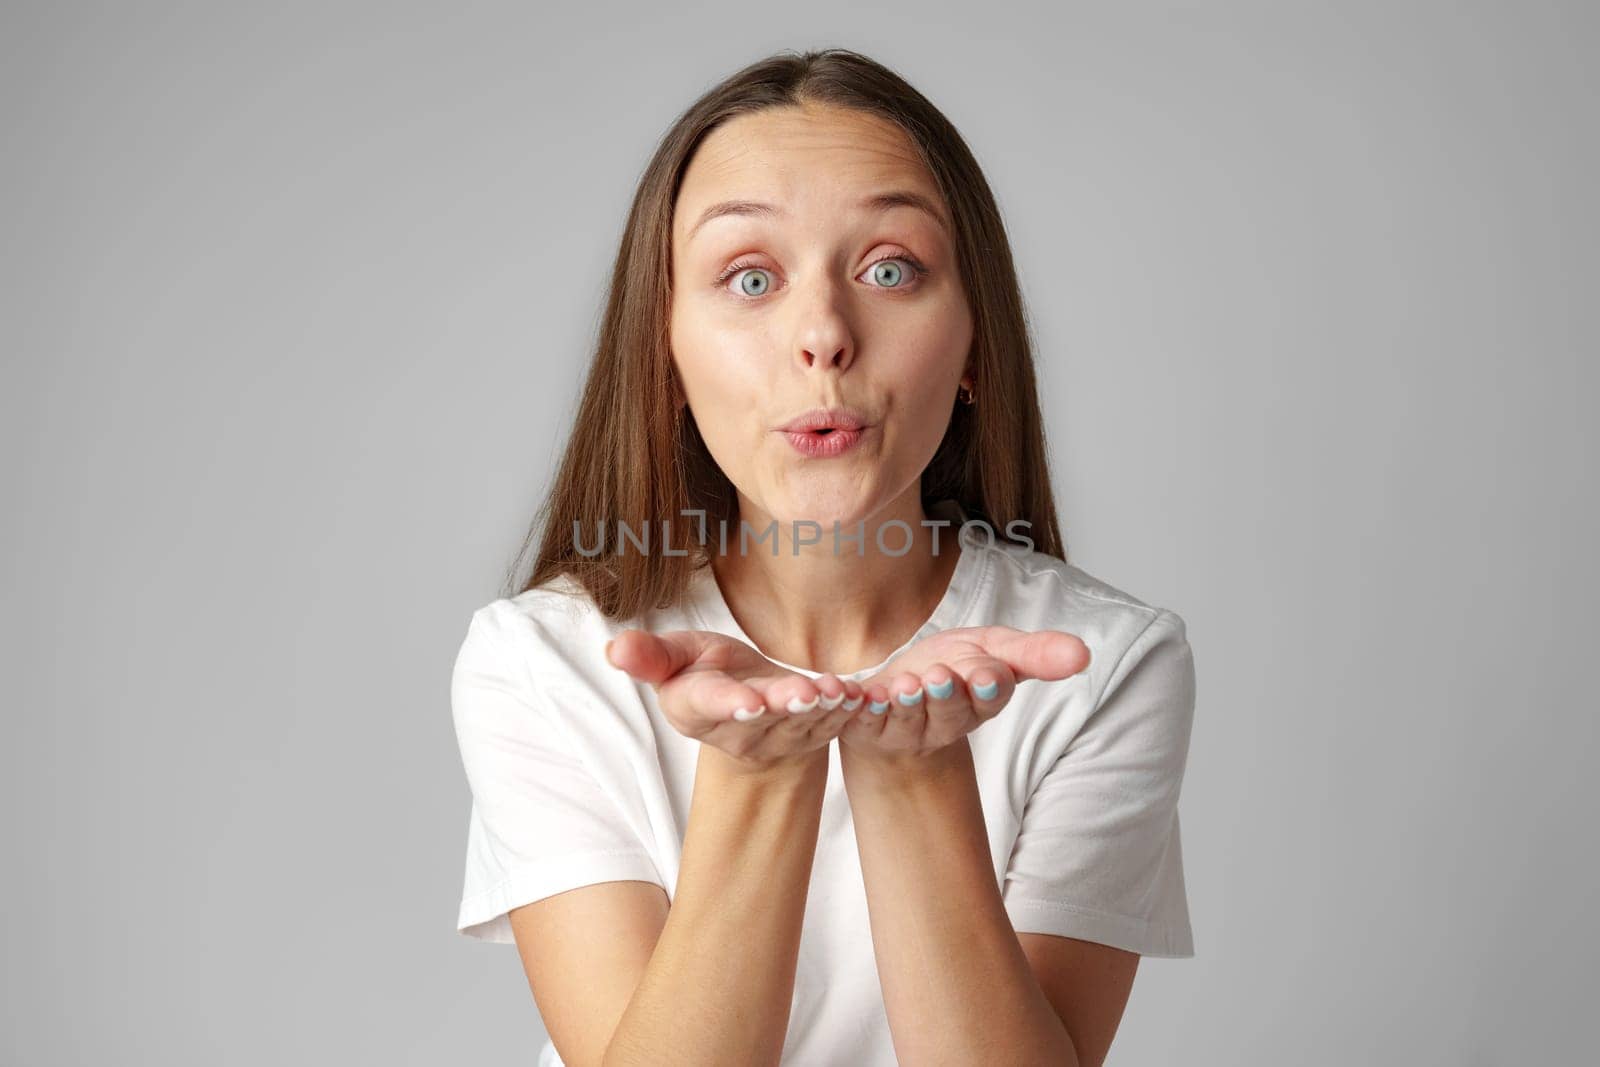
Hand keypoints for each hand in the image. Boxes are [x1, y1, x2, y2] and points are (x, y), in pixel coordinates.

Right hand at [604, 628, 867, 770]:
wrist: (747, 701)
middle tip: (802, 692)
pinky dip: (845, 709)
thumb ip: (651, 656)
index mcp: (697, 709)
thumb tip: (614, 648)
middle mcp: (738, 731)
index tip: (748, 701)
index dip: (730, 704)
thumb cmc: (704, 672)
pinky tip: (857, 694)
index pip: (713, 706)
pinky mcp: (811, 734)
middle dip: (784, 705)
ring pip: (802, 721)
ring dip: (821, 706)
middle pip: (764, 717)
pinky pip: (831, 723)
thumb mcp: (676, 657)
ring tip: (835, 689)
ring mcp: (778, 737)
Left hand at [839, 626, 1090, 759]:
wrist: (893, 693)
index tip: (987, 673)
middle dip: (945, 696)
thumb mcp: (994, 648)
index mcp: (978, 701)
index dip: (987, 686)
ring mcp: (902, 727)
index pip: (990, 697)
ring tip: (902, 687)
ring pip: (905, 719)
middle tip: (939, 678)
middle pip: (948, 712)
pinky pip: (857, 719)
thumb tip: (1084, 654)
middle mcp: (942, 721)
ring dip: (903, 703)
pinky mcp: (863, 726)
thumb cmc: (950, 666)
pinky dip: (854, 706)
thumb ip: (1034, 653)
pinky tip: (852, 692)